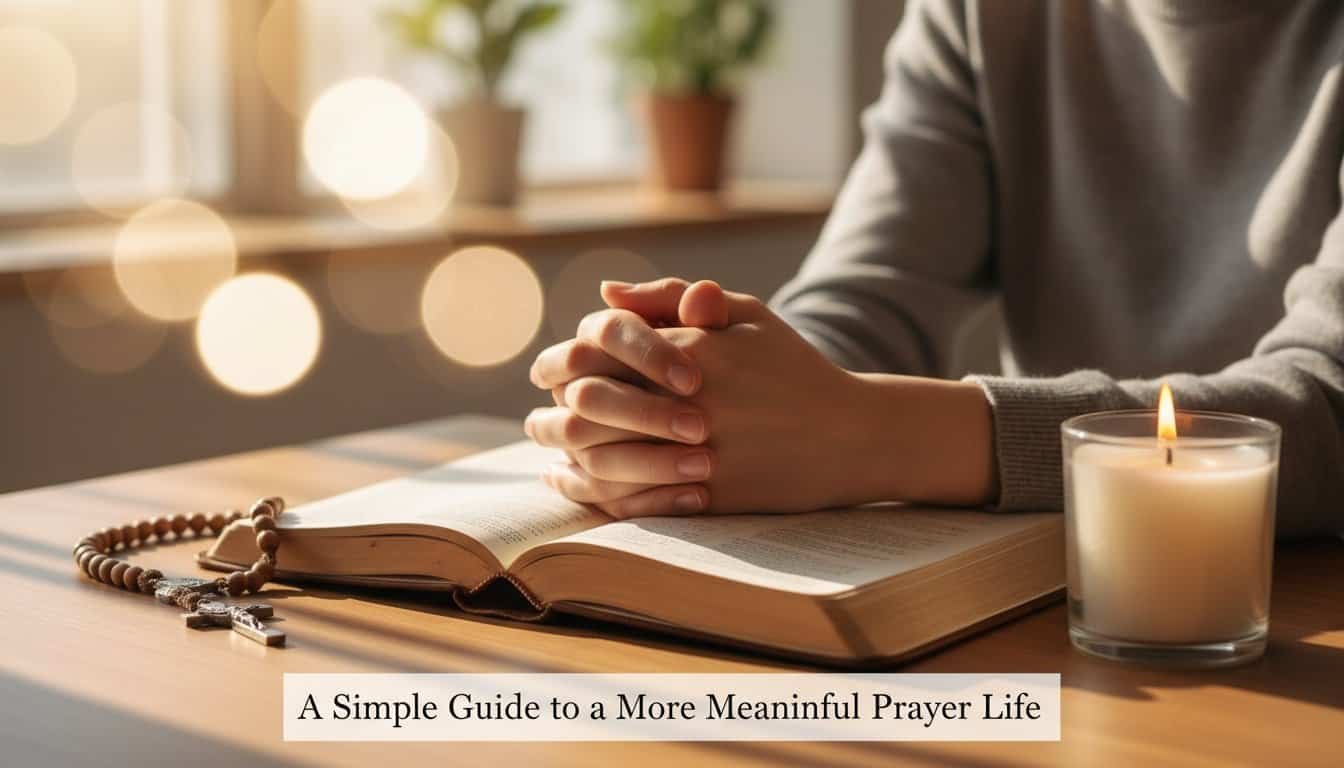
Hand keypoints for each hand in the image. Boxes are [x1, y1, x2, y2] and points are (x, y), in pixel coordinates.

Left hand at [527, 280, 997, 515]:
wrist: (852, 436)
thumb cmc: (793, 367)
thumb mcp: (745, 314)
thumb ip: (672, 298)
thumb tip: (605, 292)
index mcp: (692, 351)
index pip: (596, 351)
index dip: (563, 362)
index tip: (552, 372)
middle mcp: (689, 404)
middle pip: (586, 407)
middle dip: (553, 412)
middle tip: (538, 418)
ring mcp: (697, 455)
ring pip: (599, 458)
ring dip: (563, 456)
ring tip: (550, 454)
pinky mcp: (707, 500)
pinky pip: (629, 502)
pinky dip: (592, 495)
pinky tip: (577, 487)